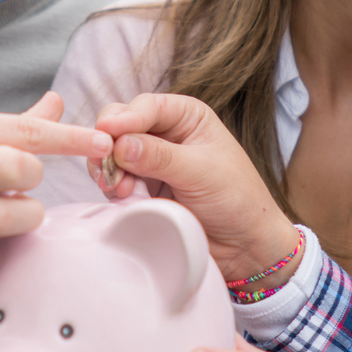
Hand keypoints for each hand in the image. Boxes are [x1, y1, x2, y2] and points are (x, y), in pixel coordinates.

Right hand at [0, 94, 110, 279]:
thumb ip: (7, 126)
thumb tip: (57, 104)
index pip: (22, 131)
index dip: (70, 138)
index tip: (104, 144)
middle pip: (17, 170)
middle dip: (34, 183)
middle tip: (22, 189)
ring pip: (7, 219)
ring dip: (22, 221)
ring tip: (6, 216)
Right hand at [93, 94, 297, 284]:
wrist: (243, 245)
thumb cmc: (236, 199)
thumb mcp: (200, 172)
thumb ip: (159, 157)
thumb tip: (120, 145)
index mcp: (187, 116)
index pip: (146, 106)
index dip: (124, 118)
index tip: (107, 134)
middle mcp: (166, 132)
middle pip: (121, 124)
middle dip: (109, 142)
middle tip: (107, 164)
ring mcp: (151, 160)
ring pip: (111, 152)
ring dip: (108, 167)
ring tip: (121, 188)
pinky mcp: (143, 187)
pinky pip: (115, 179)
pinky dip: (112, 186)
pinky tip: (123, 198)